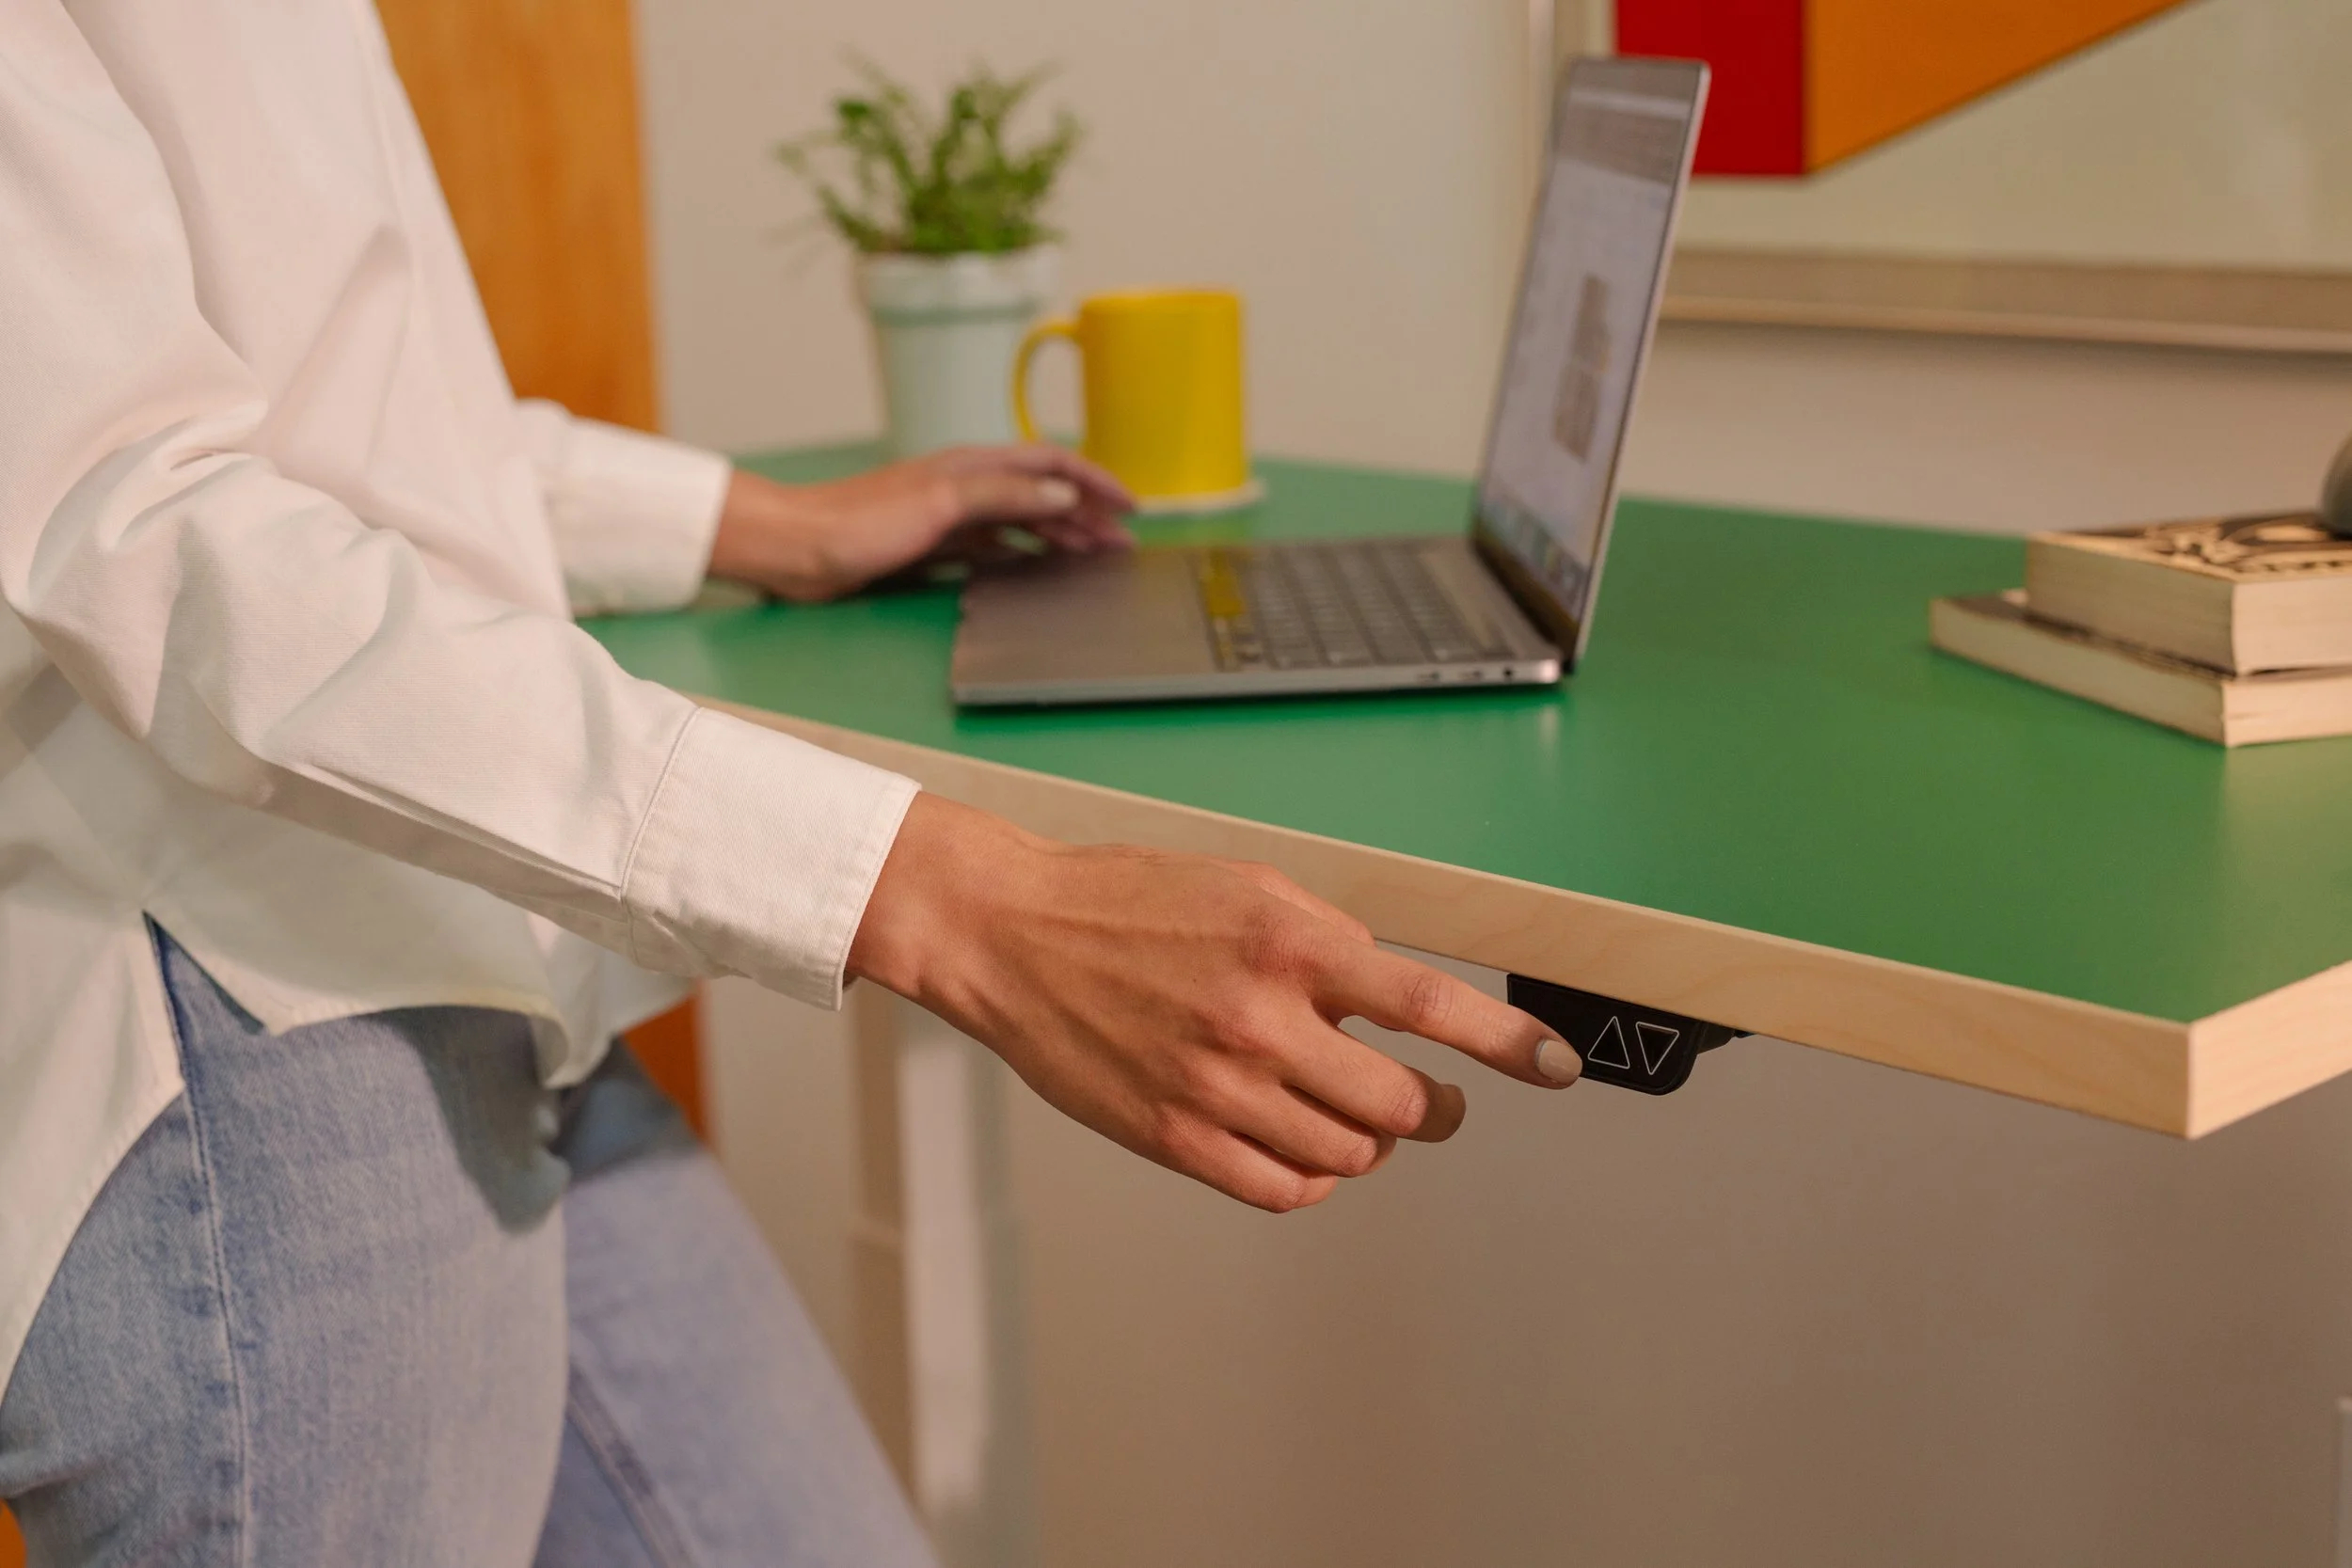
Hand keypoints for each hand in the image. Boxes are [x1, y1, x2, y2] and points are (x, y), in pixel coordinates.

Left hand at [708, 444, 1134, 601]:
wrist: (798, 548)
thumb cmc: (860, 523)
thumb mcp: (940, 503)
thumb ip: (1003, 495)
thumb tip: (1062, 493)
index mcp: (972, 465)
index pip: (1050, 465)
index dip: (1095, 480)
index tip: (1130, 506)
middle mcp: (966, 484)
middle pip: (1042, 493)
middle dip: (1087, 513)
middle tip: (1123, 543)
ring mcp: (950, 514)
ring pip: (1022, 520)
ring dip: (1061, 533)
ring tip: (1093, 555)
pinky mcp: (933, 543)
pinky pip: (995, 545)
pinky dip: (1025, 552)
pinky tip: (1039, 567)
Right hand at [848, 795, 1581, 1212]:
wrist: (1010, 936)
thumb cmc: (1126, 900)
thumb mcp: (1246, 887)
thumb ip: (1326, 943)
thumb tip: (1395, 998)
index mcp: (1288, 942)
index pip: (1430, 1006)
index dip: (1507, 1044)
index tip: (1555, 1067)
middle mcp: (1260, 1019)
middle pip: (1401, 1105)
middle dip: (1435, 1109)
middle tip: (1435, 1104)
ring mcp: (1214, 1085)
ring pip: (1349, 1153)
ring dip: (1371, 1143)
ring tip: (1353, 1116)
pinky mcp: (1171, 1135)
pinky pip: (1282, 1188)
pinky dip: (1314, 1176)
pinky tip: (1305, 1147)